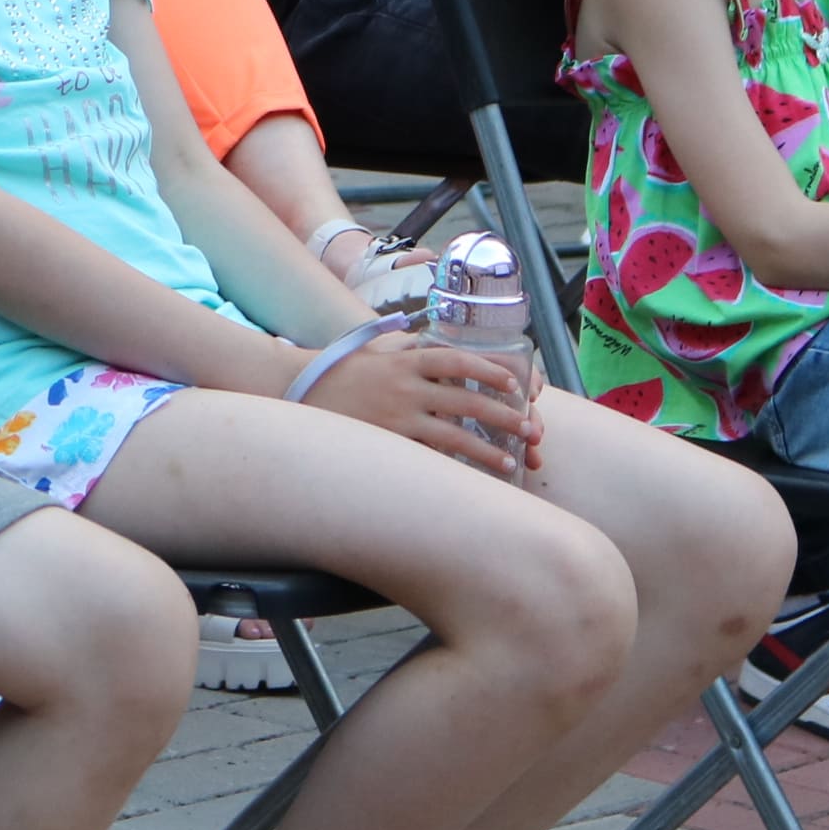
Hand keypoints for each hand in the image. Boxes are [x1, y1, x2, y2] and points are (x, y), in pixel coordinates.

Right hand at [297, 337, 531, 482]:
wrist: (298, 391)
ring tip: (513, 461)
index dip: (491, 369)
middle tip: (530, 428)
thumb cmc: (343, 373)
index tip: (517, 382)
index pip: (458, 359)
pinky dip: (455, 468)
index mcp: (406, 360)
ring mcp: (396, 417)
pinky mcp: (387, 443)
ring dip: (488, 450)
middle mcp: (405, 387)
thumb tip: (447, 353)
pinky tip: (473, 477)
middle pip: (467, 400)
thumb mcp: (379, 353)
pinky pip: (429, 458)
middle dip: (504, 415)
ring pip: (455, 435)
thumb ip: (412, 351)